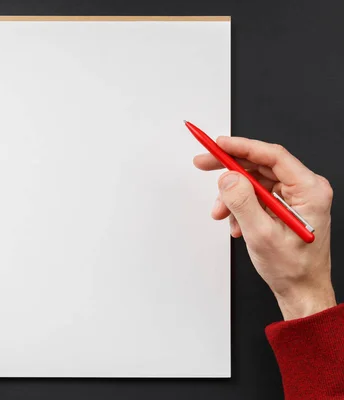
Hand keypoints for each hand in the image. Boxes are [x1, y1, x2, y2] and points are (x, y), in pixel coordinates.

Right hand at [194, 137, 335, 319]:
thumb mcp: (262, 235)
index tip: (218, 144)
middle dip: (230, 169)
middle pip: (260, 165)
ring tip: (221, 213)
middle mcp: (304, 189)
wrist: (300, 290)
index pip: (272, 156)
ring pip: (254, 182)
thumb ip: (243, 202)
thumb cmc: (293, 268)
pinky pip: (255, 196)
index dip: (241, 147)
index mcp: (309, 190)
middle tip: (204, 163)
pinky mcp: (284, 206)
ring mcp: (294, 198)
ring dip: (232, 195)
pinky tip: (235, 223)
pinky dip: (239, 206)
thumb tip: (228, 178)